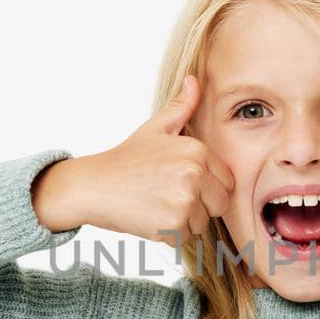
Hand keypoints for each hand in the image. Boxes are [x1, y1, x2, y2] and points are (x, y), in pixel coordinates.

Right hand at [76, 74, 235, 250]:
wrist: (92, 186)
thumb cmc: (125, 160)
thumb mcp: (155, 128)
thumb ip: (181, 107)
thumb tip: (195, 80)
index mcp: (196, 151)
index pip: (226, 180)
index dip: (208, 186)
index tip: (182, 184)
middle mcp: (195, 174)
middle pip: (220, 204)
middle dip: (200, 206)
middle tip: (169, 197)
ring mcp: (185, 201)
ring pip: (203, 223)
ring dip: (184, 222)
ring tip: (157, 206)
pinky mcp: (173, 225)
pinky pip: (186, 238)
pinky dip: (170, 235)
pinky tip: (151, 218)